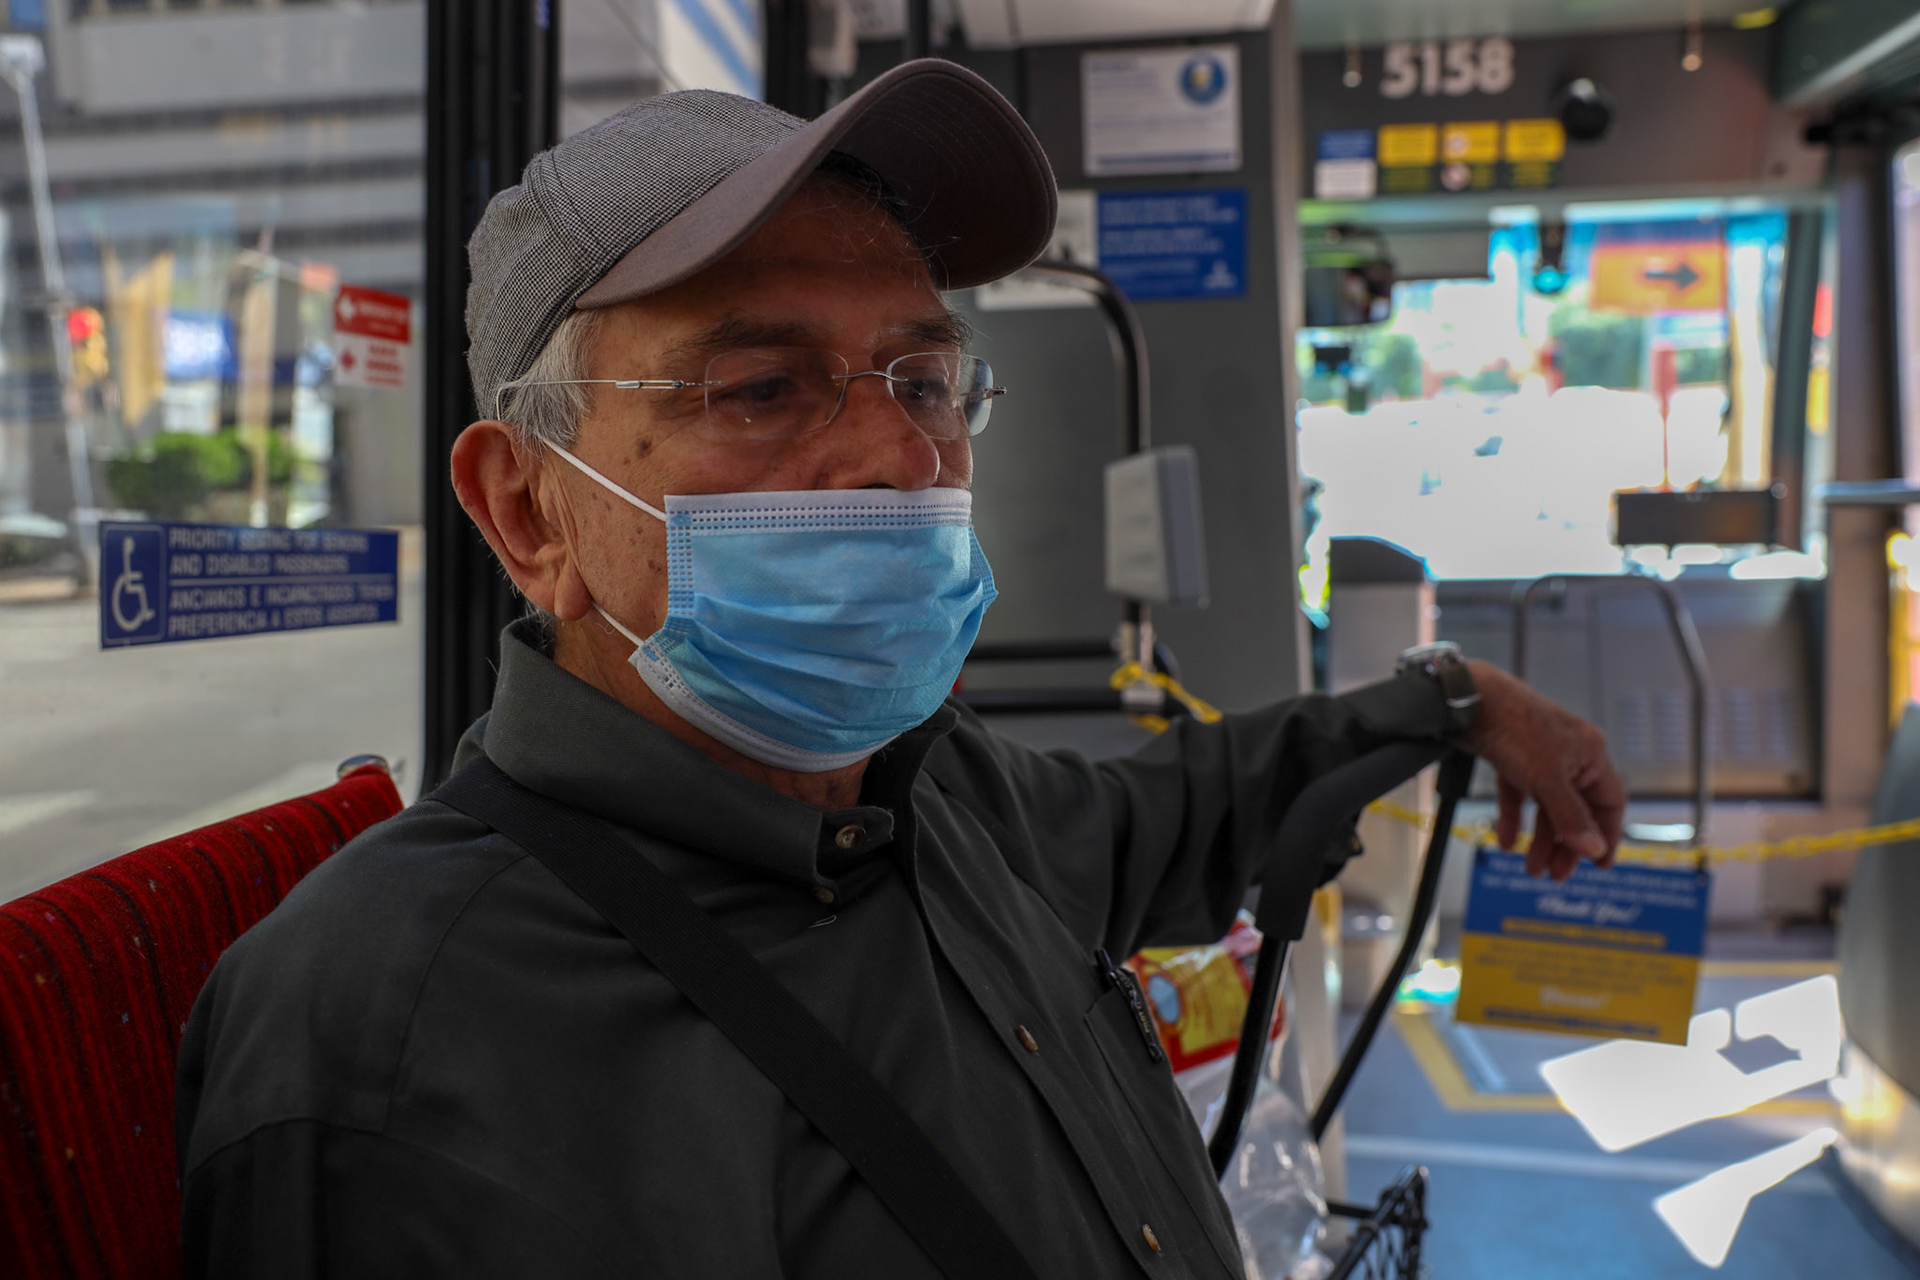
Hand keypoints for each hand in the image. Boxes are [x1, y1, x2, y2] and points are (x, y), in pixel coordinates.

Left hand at [1464, 660, 1625, 880]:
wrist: (1470, 699)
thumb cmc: (1515, 729)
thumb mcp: (1546, 779)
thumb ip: (1570, 816)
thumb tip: (1595, 849)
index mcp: (1590, 756)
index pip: (1609, 803)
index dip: (1607, 835)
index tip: (1600, 866)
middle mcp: (1570, 756)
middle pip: (1577, 810)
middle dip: (1567, 845)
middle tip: (1556, 875)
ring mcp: (1540, 757)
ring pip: (1547, 806)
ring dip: (1541, 839)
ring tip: (1531, 868)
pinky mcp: (1513, 757)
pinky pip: (1520, 795)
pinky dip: (1515, 818)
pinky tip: (1507, 842)